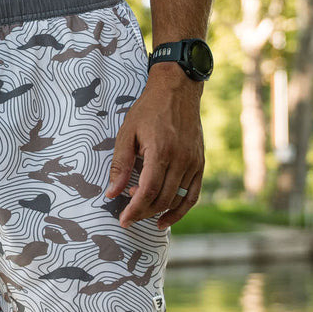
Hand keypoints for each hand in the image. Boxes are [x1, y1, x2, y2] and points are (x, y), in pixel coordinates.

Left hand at [105, 65, 203, 229]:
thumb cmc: (148, 110)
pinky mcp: (200, 163)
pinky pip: (193, 195)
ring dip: (157, 210)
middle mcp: (181, 159)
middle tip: (128, 214)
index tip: (123, 220)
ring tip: (141, 207)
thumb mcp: (127, 133)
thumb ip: (120, 165)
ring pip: (176, 199)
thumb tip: (112, 193)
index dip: (134, 209)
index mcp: (161, 151)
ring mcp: (193, 162)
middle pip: (162, 199)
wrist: (177, 91)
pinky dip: (180, 210)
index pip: (148, 191)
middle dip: (143, 212)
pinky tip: (165, 218)